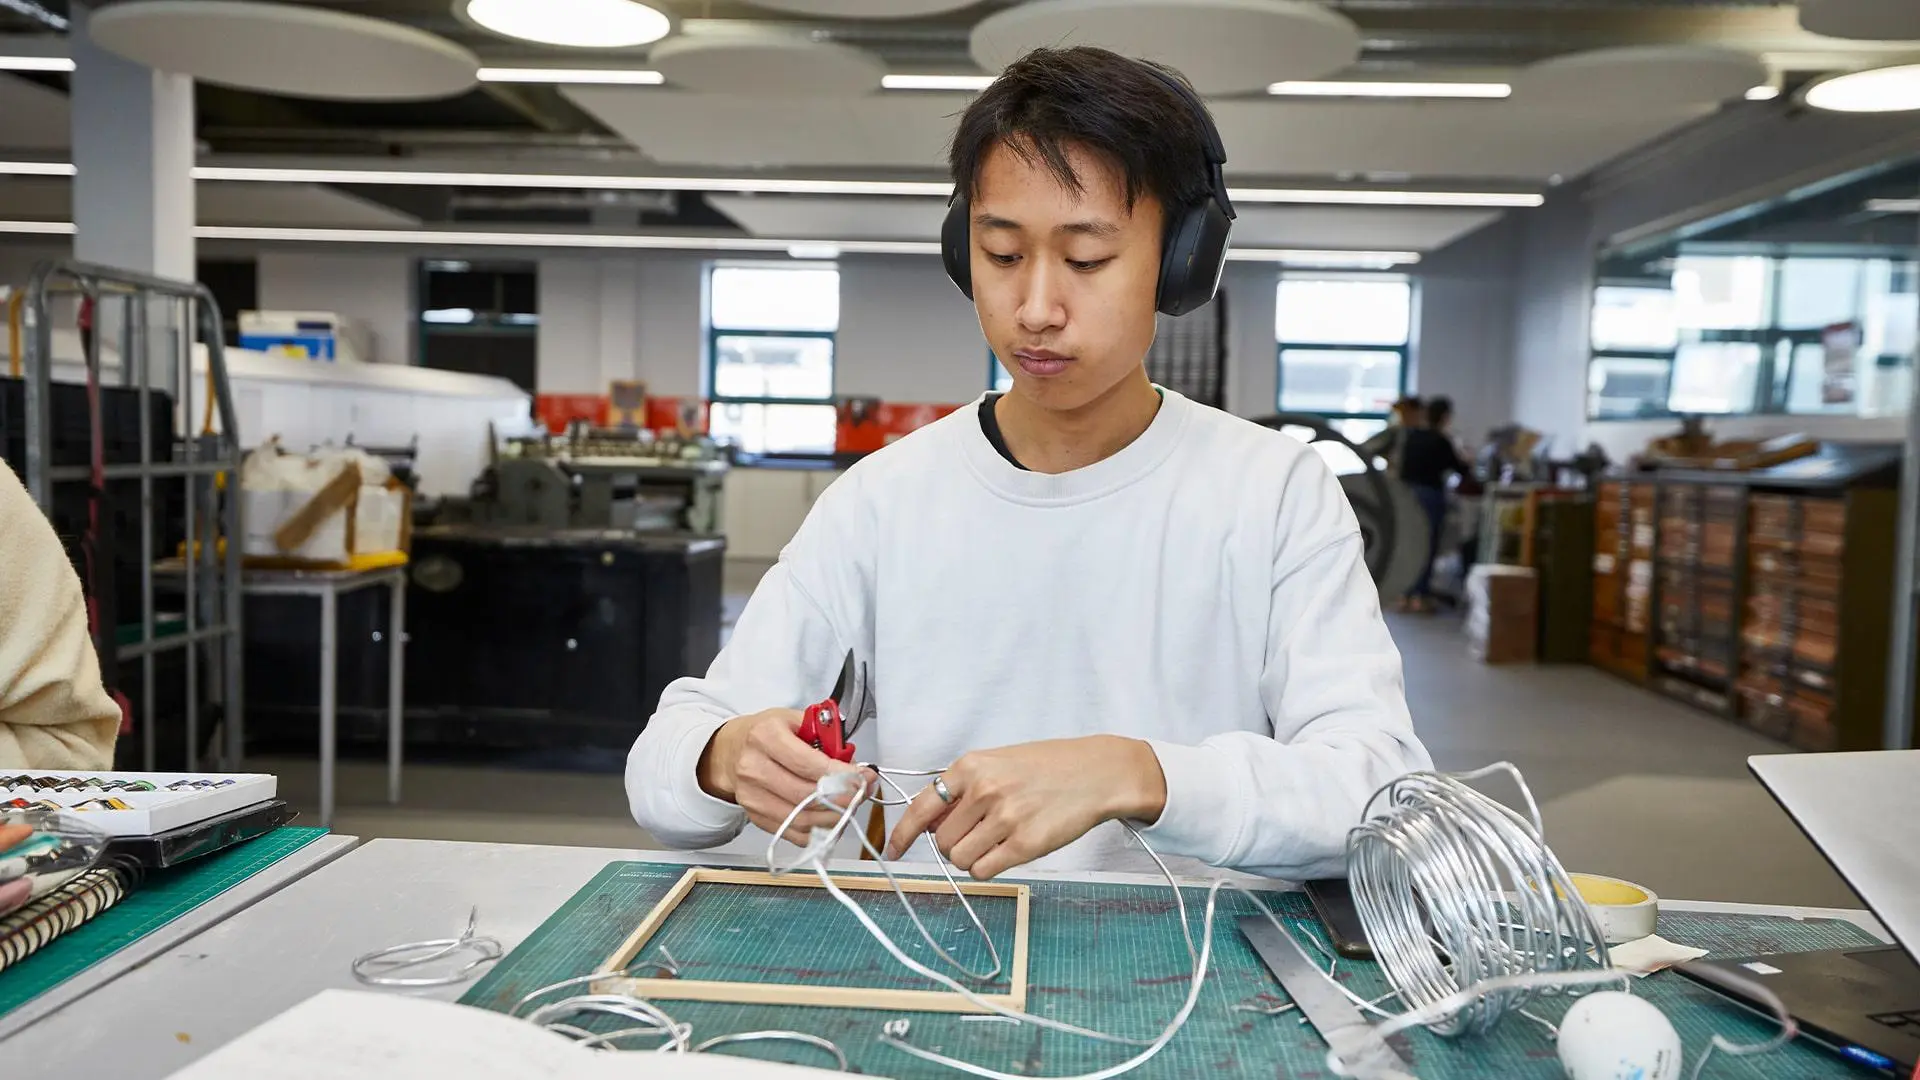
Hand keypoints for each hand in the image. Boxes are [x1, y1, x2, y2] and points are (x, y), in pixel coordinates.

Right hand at [698, 709, 872, 845]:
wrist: (730, 752)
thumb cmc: (767, 734)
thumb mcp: (794, 719)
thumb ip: (826, 736)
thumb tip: (853, 763)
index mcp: (766, 737)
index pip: (809, 764)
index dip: (842, 775)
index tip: (865, 777)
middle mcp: (754, 768)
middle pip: (806, 796)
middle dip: (844, 798)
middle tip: (863, 792)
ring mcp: (752, 797)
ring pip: (802, 819)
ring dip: (835, 817)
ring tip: (851, 805)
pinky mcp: (756, 817)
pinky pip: (795, 834)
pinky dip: (819, 831)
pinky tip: (832, 818)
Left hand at [883, 736, 1166, 880]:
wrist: (1095, 773)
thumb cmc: (1047, 767)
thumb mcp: (997, 763)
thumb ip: (962, 790)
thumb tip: (927, 824)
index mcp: (971, 766)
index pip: (921, 806)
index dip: (902, 833)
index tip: (893, 850)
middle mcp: (984, 791)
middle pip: (941, 840)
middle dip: (951, 845)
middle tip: (975, 836)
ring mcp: (1004, 818)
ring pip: (960, 859)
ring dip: (970, 858)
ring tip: (994, 842)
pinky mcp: (1025, 844)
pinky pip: (983, 871)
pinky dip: (987, 868)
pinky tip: (1005, 852)